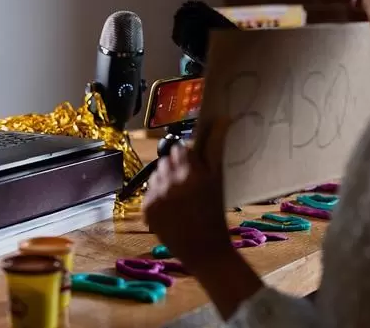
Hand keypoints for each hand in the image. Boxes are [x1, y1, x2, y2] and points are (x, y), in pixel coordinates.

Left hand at [143, 120, 231, 273]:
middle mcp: (172, 182)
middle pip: (167, 160)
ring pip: (156, 175)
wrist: (205, 251)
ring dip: (165, 181)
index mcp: (193, 173)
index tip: (196, 170)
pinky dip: (157, 197)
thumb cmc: (215, 213)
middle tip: (188, 186)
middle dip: (176, 168)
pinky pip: (149, 191)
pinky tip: (171, 209)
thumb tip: (222, 117)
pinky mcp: (147, 208)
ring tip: (180, 199)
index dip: (189, 158)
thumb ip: (215, 147)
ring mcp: (157, 196)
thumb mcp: (218, 179)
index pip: (182, 149)